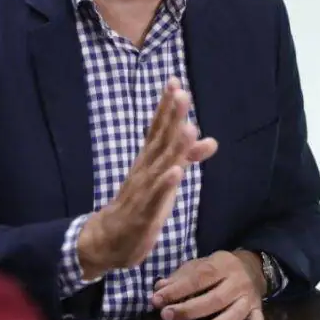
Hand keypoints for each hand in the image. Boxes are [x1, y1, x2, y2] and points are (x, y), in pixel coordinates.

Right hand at [77, 78, 217, 278]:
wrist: (108, 239)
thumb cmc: (141, 204)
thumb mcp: (167, 178)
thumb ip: (187, 157)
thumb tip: (211, 140)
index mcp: (149, 160)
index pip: (158, 128)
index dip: (166, 106)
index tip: (175, 81)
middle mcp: (145, 169)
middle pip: (160, 140)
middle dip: (171, 118)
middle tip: (182, 93)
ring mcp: (143, 191)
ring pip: (160, 166)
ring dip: (174, 147)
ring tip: (188, 127)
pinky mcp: (143, 213)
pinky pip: (155, 198)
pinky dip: (165, 184)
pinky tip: (177, 172)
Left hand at [151, 250, 266, 319]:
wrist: (254, 265)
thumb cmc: (219, 268)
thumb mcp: (201, 265)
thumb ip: (180, 277)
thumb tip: (158, 288)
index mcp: (221, 264)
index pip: (197, 277)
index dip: (177, 289)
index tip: (156, 300)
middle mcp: (236, 281)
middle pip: (214, 298)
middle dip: (189, 309)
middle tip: (167, 316)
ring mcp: (248, 296)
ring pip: (233, 313)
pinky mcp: (258, 309)